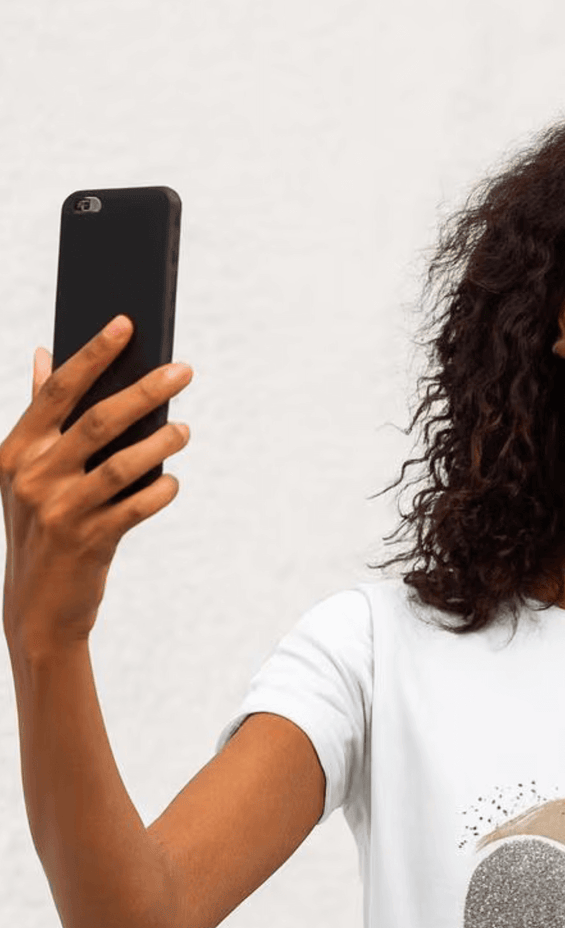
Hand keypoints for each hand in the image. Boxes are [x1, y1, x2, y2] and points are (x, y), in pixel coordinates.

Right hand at [1, 317, 191, 654]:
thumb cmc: (42, 526)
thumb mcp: (28, 472)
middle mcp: (32, 475)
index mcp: (16, 449)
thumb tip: (42, 353)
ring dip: (161, 442)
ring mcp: (59, 509)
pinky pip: (137, 506)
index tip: (126, 323)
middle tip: (184, 370)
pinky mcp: (89, 541)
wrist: (37, 604)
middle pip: (97, 420)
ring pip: (122, 463)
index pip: (58, 390)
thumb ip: (41, 415)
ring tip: (184, 429)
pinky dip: (160, 490)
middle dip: (145, 390)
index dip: (93, 354)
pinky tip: (172, 480)